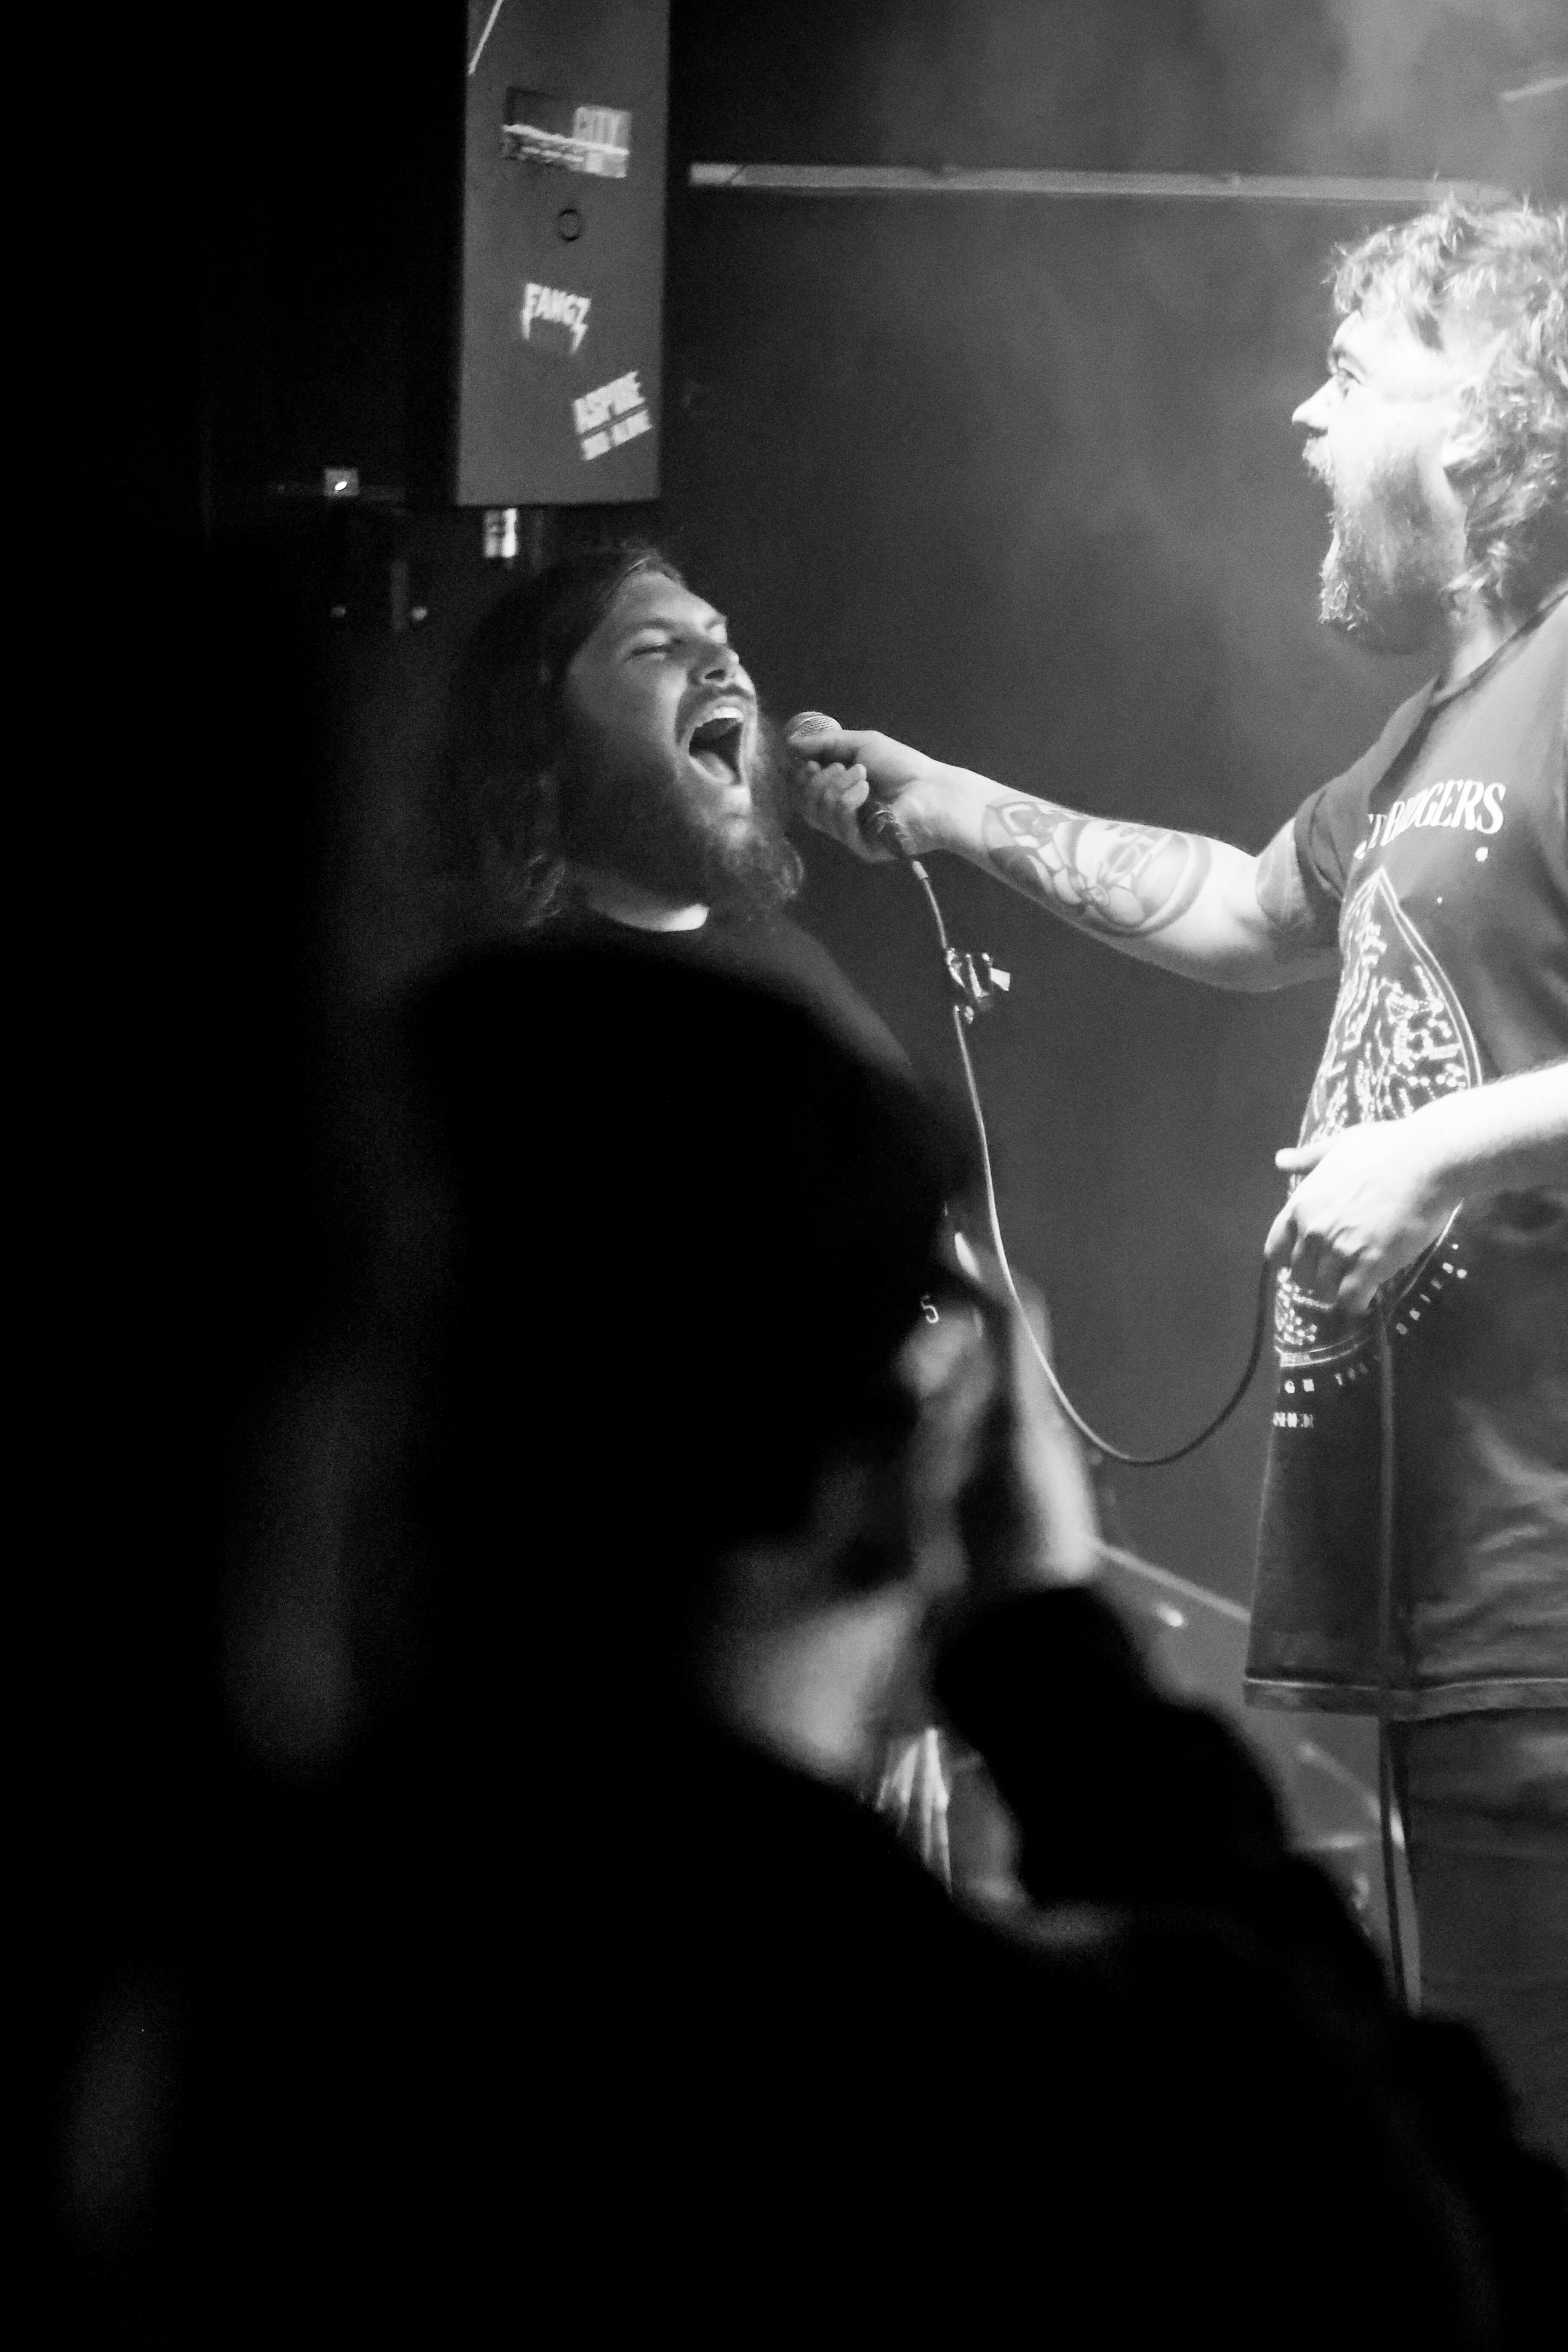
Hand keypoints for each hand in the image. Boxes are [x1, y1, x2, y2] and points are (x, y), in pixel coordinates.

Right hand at [789, 721, 954, 862]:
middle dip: (816, 781)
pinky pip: (838, 824)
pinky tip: (865, 789)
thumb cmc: (903, 767)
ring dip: (836, 786)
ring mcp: (850, 834)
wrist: (934, 790)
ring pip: (818, 813)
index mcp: (839, 794)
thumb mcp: (862, 744)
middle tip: (841, 767)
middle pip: (804, 805)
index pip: (803, 794)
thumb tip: (790, 745)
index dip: (799, 778)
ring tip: (863, 775)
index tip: (811, 761)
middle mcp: (841, 817)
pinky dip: (847, 800)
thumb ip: (826, 744)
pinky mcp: (861, 847)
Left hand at [1265, 1118, 1458, 1315]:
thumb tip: (1279, 1160)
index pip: (1275, 1250)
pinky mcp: (1370, 1265)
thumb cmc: (1387, 1147)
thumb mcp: (1339, 1146)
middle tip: (1340, 1271)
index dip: (1292, 1258)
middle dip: (1317, 1277)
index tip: (1310, 1257)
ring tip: (1357, 1281)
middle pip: (1300, 1274)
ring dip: (1339, 1290)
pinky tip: (1369, 1295)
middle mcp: (1313, 1231)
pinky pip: (1351, 1300)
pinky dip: (1357, 1303)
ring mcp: (1340, 1249)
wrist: (1428, 1159)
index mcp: (1301, 1205)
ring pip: (1325, 1290)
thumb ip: (1308, 1159)